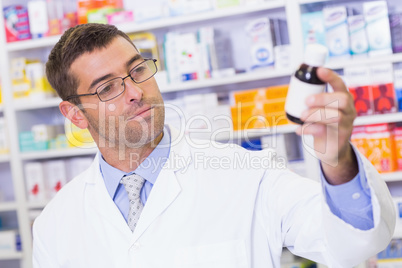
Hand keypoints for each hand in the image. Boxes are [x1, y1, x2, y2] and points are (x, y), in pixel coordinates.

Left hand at [295, 67, 357, 184]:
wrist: (332, 149)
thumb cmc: (325, 125)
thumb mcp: (321, 109)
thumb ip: (313, 99)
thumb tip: (295, 84)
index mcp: (343, 100)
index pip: (341, 85)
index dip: (331, 77)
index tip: (319, 71)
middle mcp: (348, 111)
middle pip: (342, 100)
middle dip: (323, 98)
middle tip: (306, 100)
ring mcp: (345, 125)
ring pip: (335, 116)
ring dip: (316, 114)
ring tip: (302, 115)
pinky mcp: (338, 139)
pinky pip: (324, 132)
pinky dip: (308, 129)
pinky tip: (299, 129)